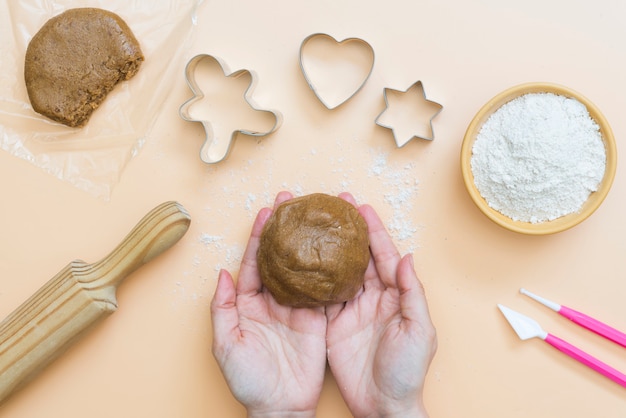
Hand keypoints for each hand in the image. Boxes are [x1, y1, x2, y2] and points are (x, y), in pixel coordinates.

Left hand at [210, 192, 326, 417]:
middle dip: (285, 229)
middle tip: (293, 202)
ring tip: (317, 217)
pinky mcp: (318, 319)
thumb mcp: (226, 345)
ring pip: (304, 267)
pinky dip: (330, 269)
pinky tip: (336, 248)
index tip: (267, 212)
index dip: (259, 236)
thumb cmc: (249, 380)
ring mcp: (297, 308)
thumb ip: (222, 308)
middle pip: (280, 256)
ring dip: (309, 242)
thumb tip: (222, 273)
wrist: (280, 407)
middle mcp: (274, 300)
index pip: (254, 262)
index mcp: (249, 303)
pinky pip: (325, 289)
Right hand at [326, 193, 437, 417]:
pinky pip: (321, 295)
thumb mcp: (419, 331)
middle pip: (359, 257)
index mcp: (395, 295)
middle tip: (333, 206)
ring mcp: (351, 309)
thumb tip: (408, 258)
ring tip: (315, 226)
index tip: (360, 208)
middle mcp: (373, 297)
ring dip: (328, 249)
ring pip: (338, 271)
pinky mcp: (333, 324)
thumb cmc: (407, 372)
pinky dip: (312, 277)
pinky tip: (303, 261)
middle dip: (347, 231)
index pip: (384, 255)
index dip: (373, 231)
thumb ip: (413, 294)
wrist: (383, 405)